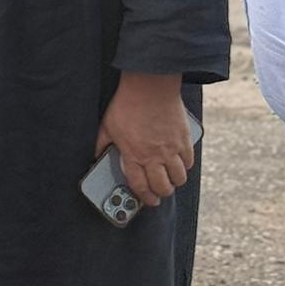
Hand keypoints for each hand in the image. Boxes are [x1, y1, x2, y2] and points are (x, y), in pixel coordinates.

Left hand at [94, 75, 194, 208]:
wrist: (150, 85)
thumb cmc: (127, 104)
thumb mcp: (107, 125)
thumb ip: (102, 144)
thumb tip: (96, 155)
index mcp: (134, 155)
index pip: (140, 186)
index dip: (145, 197)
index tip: (148, 200)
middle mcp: (154, 156)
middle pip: (163, 187)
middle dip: (161, 193)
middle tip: (160, 191)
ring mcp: (171, 148)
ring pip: (179, 178)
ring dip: (174, 182)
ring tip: (170, 178)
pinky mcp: (183, 139)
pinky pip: (189, 161)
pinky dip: (185, 166)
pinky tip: (179, 162)